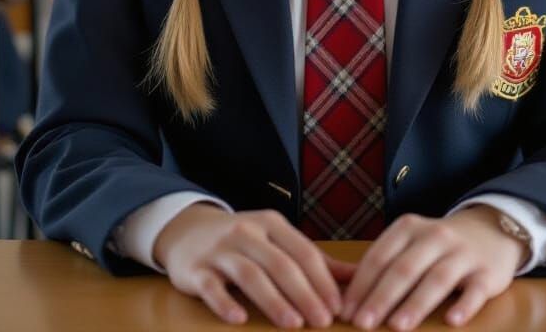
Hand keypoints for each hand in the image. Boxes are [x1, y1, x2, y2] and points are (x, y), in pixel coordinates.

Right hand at [155, 204, 356, 327]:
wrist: (187, 232)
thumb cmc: (244, 242)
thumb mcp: (277, 242)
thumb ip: (315, 261)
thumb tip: (358, 276)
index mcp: (272, 224)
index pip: (303, 252)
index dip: (322, 280)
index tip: (339, 308)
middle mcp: (247, 233)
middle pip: (281, 264)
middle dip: (305, 293)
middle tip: (323, 321)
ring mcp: (220, 250)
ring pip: (250, 274)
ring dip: (273, 300)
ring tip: (293, 324)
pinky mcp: (196, 269)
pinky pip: (211, 286)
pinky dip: (225, 302)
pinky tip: (239, 319)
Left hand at [340, 207, 526, 330]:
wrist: (489, 230)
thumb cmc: (437, 246)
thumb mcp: (410, 243)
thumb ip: (385, 265)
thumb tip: (350, 301)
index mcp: (409, 228)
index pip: (380, 257)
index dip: (361, 285)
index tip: (346, 312)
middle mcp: (435, 236)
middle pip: (404, 268)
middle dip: (381, 298)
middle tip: (362, 324)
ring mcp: (462, 254)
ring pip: (437, 279)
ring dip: (416, 304)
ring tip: (397, 327)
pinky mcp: (486, 272)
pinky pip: (475, 290)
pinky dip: (464, 305)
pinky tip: (452, 321)